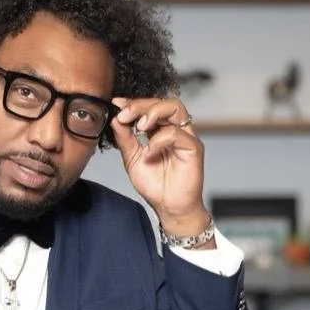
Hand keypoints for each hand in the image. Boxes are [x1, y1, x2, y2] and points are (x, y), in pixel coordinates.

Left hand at [111, 97, 209, 234]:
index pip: (149, 107)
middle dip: (140, 104)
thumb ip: (125, 138)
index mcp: (160, 130)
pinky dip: (160, 139)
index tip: (116, 104)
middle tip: (124, 114)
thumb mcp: (132, 158)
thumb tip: (115, 118)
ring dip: (153, 112)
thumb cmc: (155, 185)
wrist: (169, 207)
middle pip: (162, 102)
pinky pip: (177, 133)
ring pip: (174, 108)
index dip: (133, 103)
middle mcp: (175, 130)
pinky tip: (150, 151)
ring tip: (138, 126)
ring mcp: (185, 137)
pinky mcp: (193, 148)